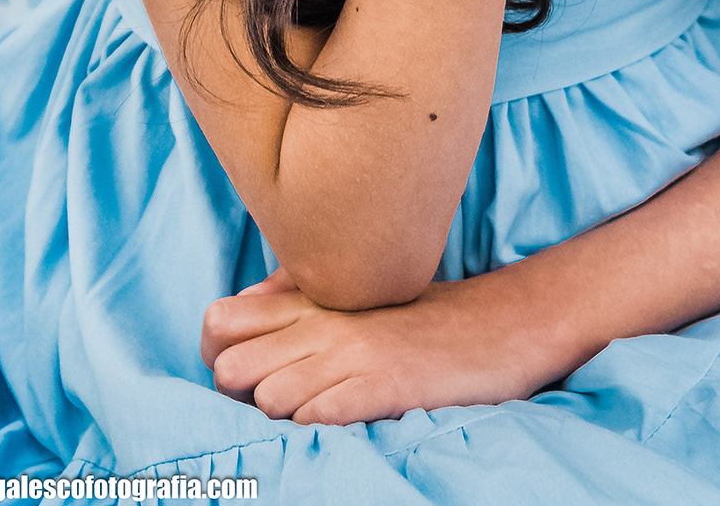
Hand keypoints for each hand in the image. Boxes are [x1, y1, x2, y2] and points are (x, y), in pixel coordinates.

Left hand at [201, 266, 569, 425]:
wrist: (503, 323)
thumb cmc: (425, 318)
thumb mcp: (357, 293)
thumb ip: (298, 295)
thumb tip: (245, 301)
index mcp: (312, 298)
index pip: (218, 322)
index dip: (216, 356)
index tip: (242, 375)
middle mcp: (323, 322)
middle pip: (231, 367)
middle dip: (239, 398)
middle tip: (274, 404)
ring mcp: (353, 353)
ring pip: (268, 397)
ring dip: (280, 416)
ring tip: (314, 413)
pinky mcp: (384, 384)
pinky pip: (320, 415)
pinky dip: (317, 426)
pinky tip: (338, 421)